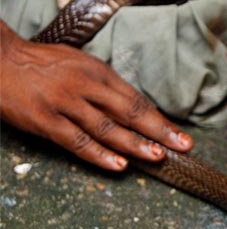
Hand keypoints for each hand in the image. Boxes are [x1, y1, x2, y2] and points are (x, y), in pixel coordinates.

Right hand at [0, 20, 192, 170]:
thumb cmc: (43, 64)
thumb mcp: (80, 64)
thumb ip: (105, 85)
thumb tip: (133, 108)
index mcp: (98, 72)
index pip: (137, 100)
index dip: (160, 120)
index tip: (180, 135)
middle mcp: (86, 86)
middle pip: (130, 112)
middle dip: (159, 131)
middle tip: (181, 147)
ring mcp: (66, 103)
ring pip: (107, 128)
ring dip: (134, 144)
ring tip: (156, 156)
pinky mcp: (45, 120)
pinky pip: (77, 141)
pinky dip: (100, 154)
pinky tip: (119, 164)